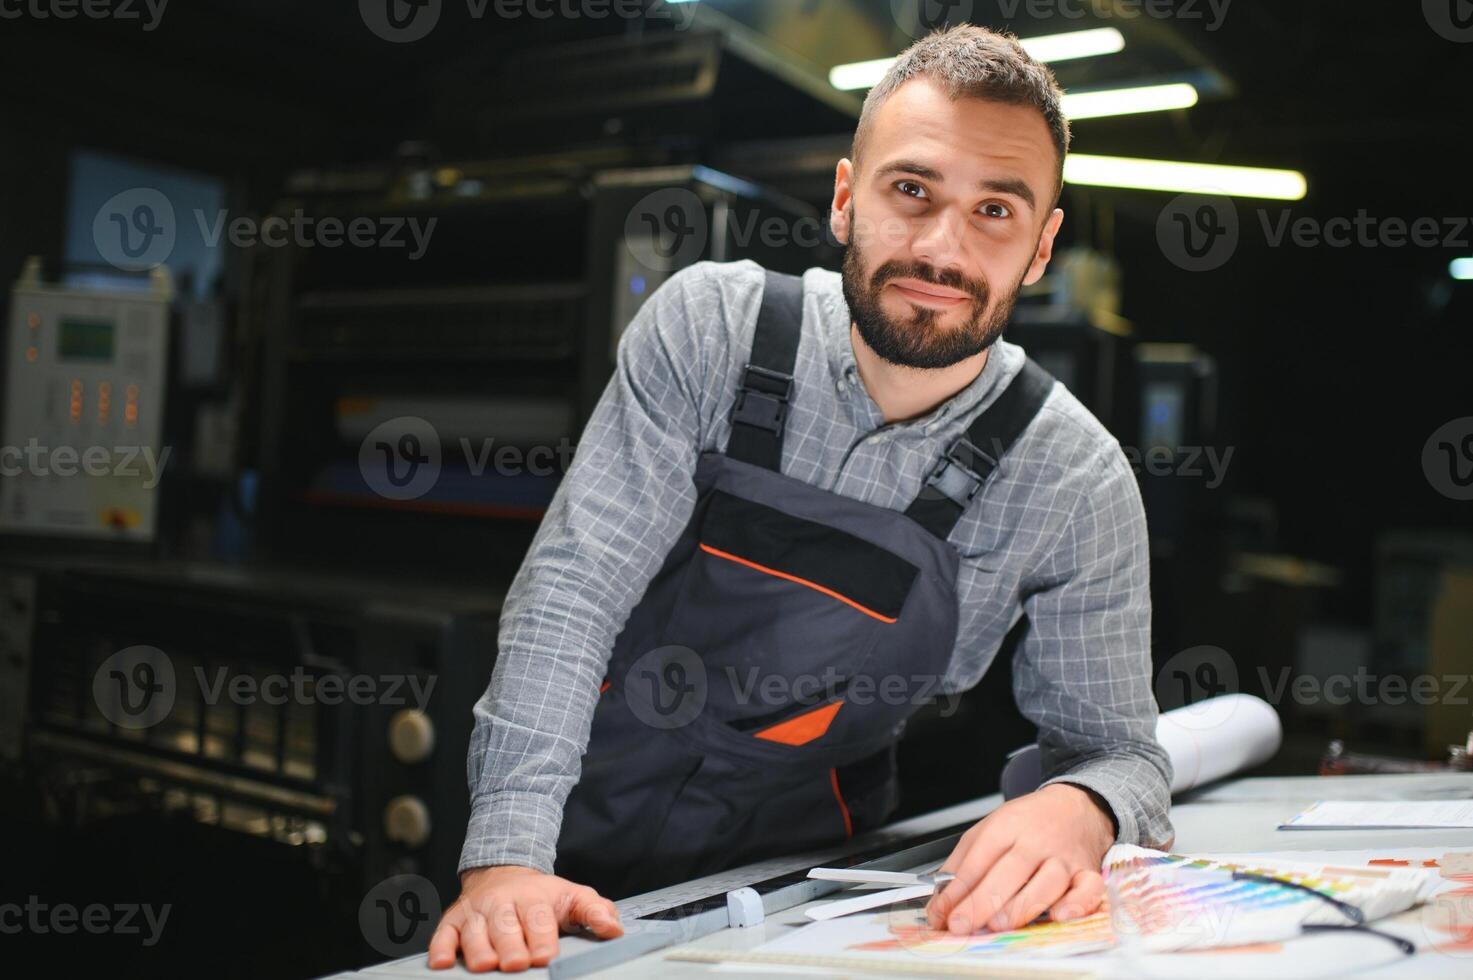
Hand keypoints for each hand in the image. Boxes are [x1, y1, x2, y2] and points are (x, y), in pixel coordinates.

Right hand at [428, 865, 622, 971]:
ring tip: (485, 965)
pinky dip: (441, 948)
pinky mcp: (453, 921)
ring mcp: (476, 912)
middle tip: (516, 964)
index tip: (545, 956)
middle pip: (504, 926)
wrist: (503, 872)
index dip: (541, 937)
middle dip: (509, 946)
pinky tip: (442, 963)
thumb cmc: (540, 895)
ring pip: (473, 932)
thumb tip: (614, 929)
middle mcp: (501, 903)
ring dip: (478, 949)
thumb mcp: (573, 897)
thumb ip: (595, 912)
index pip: (537, 917)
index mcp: (533, 897)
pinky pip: (443, 934)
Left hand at [925, 783, 1114, 934]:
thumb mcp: (988, 830)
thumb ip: (962, 865)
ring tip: (998, 925)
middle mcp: (1037, 841)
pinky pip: (1088, 890)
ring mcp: (1064, 857)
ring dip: (1021, 906)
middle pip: (1010, 871)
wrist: (1075, 806)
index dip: (958, 889)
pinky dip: (1077, 904)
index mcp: (1007, 826)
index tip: (941, 913)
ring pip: (1047, 883)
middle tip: (961, 924)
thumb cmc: (1029, 823)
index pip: (978, 859)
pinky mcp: (1088, 872)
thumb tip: (940, 903)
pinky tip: (1059, 916)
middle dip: (982, 902)